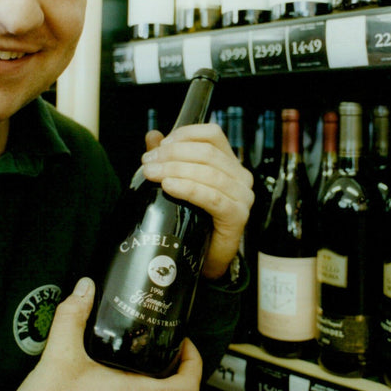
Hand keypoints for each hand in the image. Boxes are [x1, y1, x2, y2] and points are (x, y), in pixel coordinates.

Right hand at [5, 278, 202, 390]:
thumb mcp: (58, 359)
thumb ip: (72, 319)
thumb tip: (85, 289)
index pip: (189, 388)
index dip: (193, 362)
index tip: (182, 342)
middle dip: (170, 364)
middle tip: (157, 339)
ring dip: (149, 377)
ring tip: (133, 350)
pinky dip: (128, 387)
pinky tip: (106, 372)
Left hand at [141, 123, 253, 279]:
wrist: (207, 256)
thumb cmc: (196, 218)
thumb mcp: (182, 182)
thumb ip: (169, 158)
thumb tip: (152, 134)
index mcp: (230, 163)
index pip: (213, 134)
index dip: (185, 134)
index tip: (161, 145)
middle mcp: (241, 176)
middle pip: (207, 153)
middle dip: (173, 154)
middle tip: (148, 162)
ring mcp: (242, 197)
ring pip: (209, 174)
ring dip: (175, 170)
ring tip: (152, 173)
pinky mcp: (237, 216)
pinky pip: (212, 197)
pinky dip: (188, 188)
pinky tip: (169, 186)